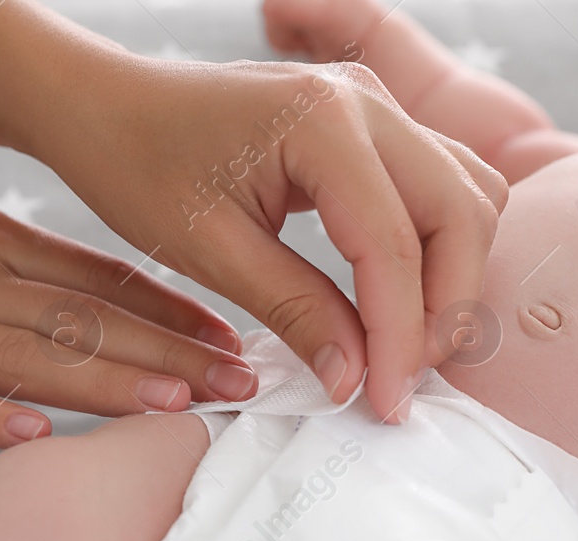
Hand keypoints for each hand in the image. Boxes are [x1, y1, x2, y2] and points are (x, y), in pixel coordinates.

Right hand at [0, 183, 254, 445]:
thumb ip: (37, 275)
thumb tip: (121, 307)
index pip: (103, 282)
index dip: (174, 316)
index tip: (235, 343)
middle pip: (86, 322)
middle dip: (170, 355)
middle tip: (240, 385)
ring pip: (28, 360)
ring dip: (105, 382)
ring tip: (174, 406)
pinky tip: (38, 434)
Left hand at [37, 55, 508, 423]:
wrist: (108, 105)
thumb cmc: (139, 165)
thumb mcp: (210, 252)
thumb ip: (294, 311)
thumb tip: (357, 380)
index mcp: (321, 121)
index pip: (394, 244)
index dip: (400, 336)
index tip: (387, 404)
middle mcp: (366, 100)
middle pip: (460, 214)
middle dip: (445, 310)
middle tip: (402, 382)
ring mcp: (378, 104)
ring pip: (468, 197)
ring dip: (452, 278)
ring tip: (403, 347)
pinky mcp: (377, 122)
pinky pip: (444, 185)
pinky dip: (440, 248)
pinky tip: (399, 300)